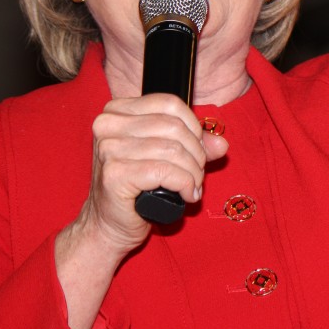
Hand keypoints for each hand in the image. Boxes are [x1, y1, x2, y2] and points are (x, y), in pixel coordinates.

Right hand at [73, 94, 228, 253]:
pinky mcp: (114, 174)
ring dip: (193, 172)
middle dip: (196, 153)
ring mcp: (108, 149)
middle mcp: (108, 125)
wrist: (107, 225)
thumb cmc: (135, 188)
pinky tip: (187, 195)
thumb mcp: (164, 157)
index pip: (170, 104)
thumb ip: (192, 144)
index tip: (198, 148)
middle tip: (197, 173)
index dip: (193, 126)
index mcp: (117, 110)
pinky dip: (185, 184)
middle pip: (174, 127)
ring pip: (173, 150)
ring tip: (193, 186)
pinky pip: (165, 172)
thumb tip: (221, 143)